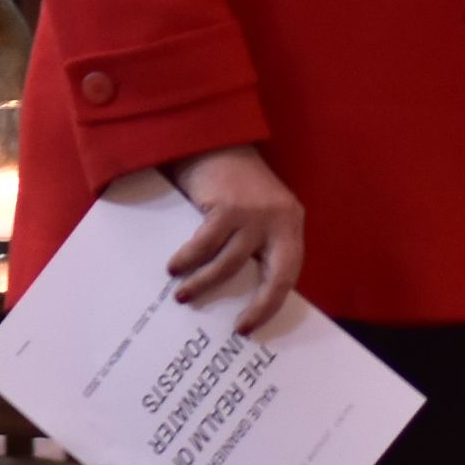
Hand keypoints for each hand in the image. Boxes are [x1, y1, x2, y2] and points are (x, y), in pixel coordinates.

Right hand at [162, 143, 310, 337]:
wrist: (212, 137)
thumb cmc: (230, 181)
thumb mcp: (255, 212)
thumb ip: (254, 242)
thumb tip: (237, 289)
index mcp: (290, 223)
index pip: (289, 273)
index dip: (272, 303)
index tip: (252, 325)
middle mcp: (279, 219)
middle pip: (276, 276)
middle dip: (259, 306)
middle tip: (237, 327)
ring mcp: (255, 214)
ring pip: (230, 264)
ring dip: (203, 284)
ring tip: (183, 296)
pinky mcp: (228, 207)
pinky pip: (205, 245)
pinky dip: (187, 260)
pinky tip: (174, 267)